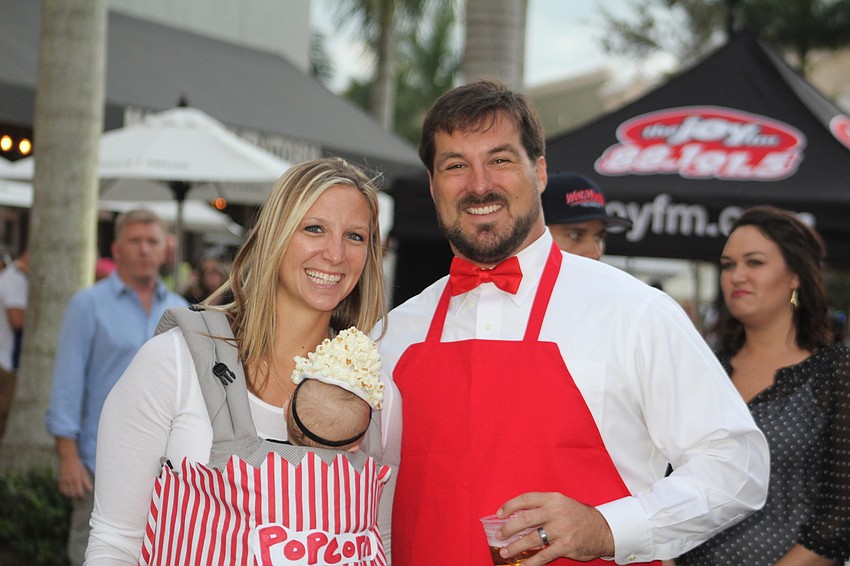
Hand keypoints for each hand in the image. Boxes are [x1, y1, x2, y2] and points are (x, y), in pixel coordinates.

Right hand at [57, 447, 92, 499]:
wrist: (68, 458)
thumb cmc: (77, 464)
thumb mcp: (84, 472)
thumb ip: (86, 482)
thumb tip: (90, 490)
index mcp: (76, 479)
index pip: (79, 492)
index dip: (81, 497)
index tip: (84, 498)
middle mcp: (69, 481)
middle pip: (72, 494)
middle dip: (76, 498)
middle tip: (80, 499)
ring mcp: (64, 481)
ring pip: (66, 493)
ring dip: (71, 496)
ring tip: (75, 496)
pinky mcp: (60, 480)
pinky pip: (61, 489)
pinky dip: (64, 492)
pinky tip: (68, 492)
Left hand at [496, 492, 614, 564]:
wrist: (603, 529)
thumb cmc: (578, 517)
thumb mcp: (562, 504)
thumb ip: (542, 508)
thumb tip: (516, 518)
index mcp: (553, 499)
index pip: (526, 499)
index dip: (510, 506)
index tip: (499, 514)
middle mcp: (556, 512)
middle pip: (526, 519)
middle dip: (509, 529)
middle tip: (499, 535)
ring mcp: (561, 529)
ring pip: (532, 538)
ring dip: (515, 547)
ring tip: (505, 552)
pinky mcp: (566, 546)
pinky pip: (544, 555)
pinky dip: (531, 562)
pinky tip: (523, 565)